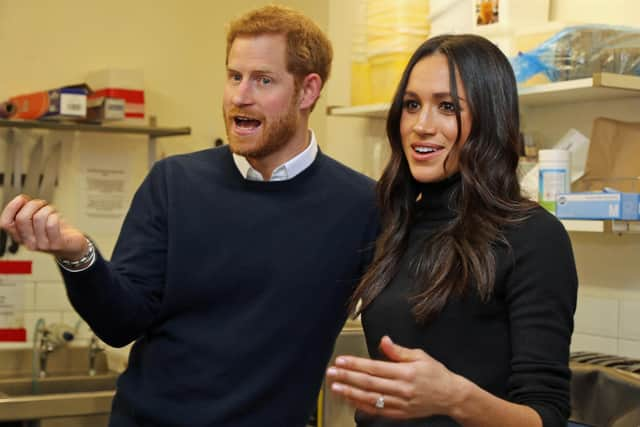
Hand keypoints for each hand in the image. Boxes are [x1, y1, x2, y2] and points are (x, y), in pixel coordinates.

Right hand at [0, 194, 86, 259]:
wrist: (72, 246)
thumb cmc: (54, 230)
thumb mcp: (36, 221)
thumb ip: (27, 211)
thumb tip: (22, 199)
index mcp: (20, 235)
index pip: (5, 222)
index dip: (11, 207)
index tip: (21, 198)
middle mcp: (28, 242)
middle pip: (22, 218)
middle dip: (33, 204)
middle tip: (42, 203)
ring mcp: (42, 245)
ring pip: (39, 218)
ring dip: (48, 209)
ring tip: (52, 211)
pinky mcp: (56, 244)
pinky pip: (52, 224)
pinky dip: (55, 216)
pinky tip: (58, 218)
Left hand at [326, 336, 463, 419]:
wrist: (451, 396)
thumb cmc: (436, 374)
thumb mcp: (420, 355)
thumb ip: (399, 350)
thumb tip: (383, 340)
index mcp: (405, 372)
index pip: (374, 367)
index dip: (355, 364)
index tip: (341, 361)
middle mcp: (401, 389)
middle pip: (368, 383)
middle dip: (347, 378)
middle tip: (332, 373)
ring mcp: (400, 403)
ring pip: (370, 398)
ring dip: (350, 393)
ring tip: (335, 388)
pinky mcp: (400, 414)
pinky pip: (377, 410)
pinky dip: (362, 406)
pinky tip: (351, 400)